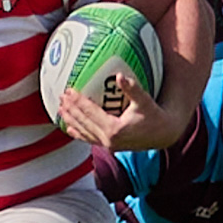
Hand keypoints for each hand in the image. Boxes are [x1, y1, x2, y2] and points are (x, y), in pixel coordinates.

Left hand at [57, 76, 177, 149]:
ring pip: (83, 132)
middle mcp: (108, 140)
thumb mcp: (145, 101)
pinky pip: (89, 139)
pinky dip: (78, 134)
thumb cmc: (155, 116)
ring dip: (71, 120)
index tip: (68, 90)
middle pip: (83, 122)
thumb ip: (132, 89)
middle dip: (70, 109)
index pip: (90, 112)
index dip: (78, 101)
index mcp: (114, 129)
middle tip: (60, 96)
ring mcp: (107, 145)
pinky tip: (70, 128)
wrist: (163, 135)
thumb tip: (119, 75)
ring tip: (59, 110)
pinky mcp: (109, 147)